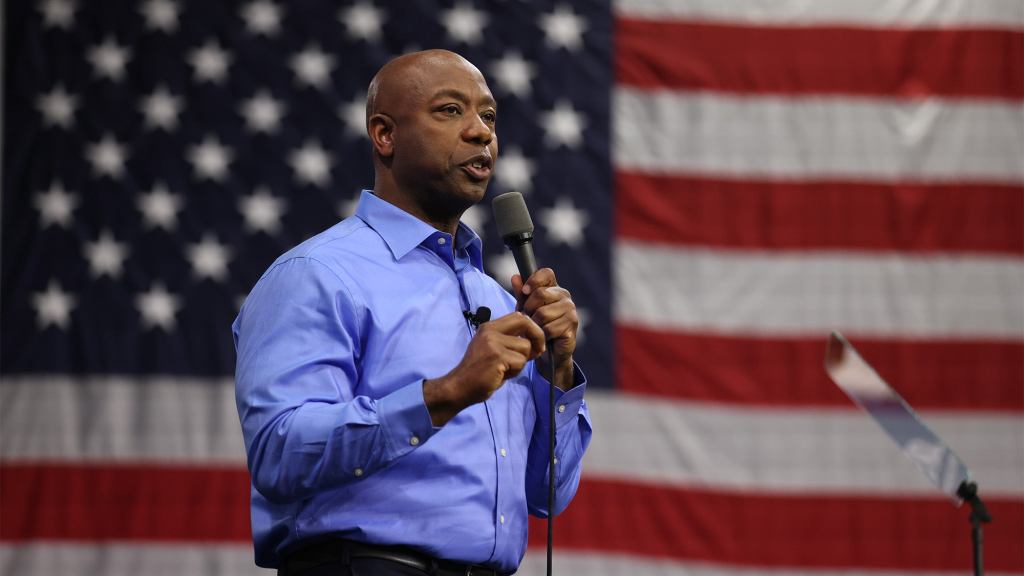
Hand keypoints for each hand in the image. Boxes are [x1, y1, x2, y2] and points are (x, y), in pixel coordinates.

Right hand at [423, 312, 544, 425]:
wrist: (460, 387)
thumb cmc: (479, 372)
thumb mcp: (493, 349)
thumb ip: (510, 341)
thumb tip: (536, 340)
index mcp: (489, 327)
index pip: (519, 316)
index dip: (532, 328)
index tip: (534, 343)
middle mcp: (490, 331)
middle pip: (525, 322)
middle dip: (537, 337)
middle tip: (538, 351)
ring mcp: (493, 343)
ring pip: (526, 347)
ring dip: (522, 361)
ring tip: (507, 369)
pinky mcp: (497, 356)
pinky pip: (521, 361)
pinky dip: (516, 371)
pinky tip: (502, 375)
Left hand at [511, 268, 577, 389]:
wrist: (549, 352)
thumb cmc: (537, 326)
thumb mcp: (525, 309)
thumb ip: (521, 294)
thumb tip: (515, 277)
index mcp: (554, 288)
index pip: (547, 273)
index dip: (534, 280)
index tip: (524, 291)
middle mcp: (565, 296)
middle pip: (541, 294)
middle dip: (529, 308)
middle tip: (528, 318)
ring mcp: (570, 310)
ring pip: (543, 313)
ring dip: (535, 324)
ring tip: (536, 329)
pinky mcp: (571, 326)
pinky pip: (549, 328)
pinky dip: (542, 335)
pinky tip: (544, 338)